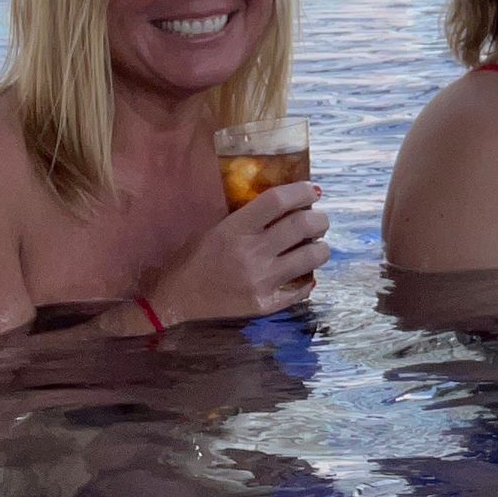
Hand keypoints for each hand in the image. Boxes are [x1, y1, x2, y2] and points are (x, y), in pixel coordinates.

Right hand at [150, 182, 330, 324]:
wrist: (176, 300)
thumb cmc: (196, 258)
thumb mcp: (219, 228)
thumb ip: (252, 216)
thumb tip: (292, 203)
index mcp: (236, 229)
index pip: (278, 200)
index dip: (302, 191)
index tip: (312, 191)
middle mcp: (251, 253)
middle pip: (303, 226)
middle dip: (320, 219)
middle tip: (319, 221)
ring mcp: (260, 281)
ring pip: (311, 257)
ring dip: (321, 248)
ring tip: (316, 246)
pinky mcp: (265, 305)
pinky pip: (302, 288)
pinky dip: (309, 278)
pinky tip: (303, 273)